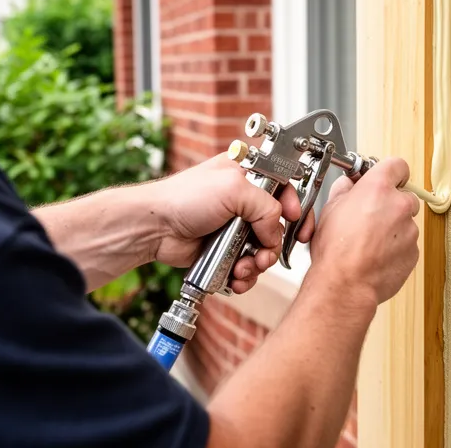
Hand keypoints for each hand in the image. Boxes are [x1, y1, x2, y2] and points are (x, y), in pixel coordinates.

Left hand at [151, 153, 313, 293]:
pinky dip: (245, 275)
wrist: (155, 228)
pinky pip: (247, 266)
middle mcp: (244, 200)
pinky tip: (236, 276)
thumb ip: (267, 207)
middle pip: (278, 225)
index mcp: (248, 174)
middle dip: (275, 243)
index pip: (286, 187)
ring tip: (245, 267)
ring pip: (264, 249)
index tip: (295, 221)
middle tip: (267, 252)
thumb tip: (275, 233)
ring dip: (259, 263)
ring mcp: (235, 226)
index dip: (294, 205)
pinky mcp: (226, 249)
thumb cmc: (183, 198)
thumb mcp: (234, 189)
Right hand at [307, 157, 420, 304]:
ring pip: (406, 223)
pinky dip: (396, 248)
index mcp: (378, 189)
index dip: (391, 173)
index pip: (397, 166)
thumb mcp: (329, 210)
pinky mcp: (414, 252)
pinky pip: (408, 244)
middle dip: (391, 204)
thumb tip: (348, 186)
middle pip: (404, 196)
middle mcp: (399, 206)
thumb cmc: (336, 251)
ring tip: (370, 242)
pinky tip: (376, 255)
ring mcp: (409, 230)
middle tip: (371, 216)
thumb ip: (344, 191)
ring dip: (393, 228)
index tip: (386, 179)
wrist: (345, 284)